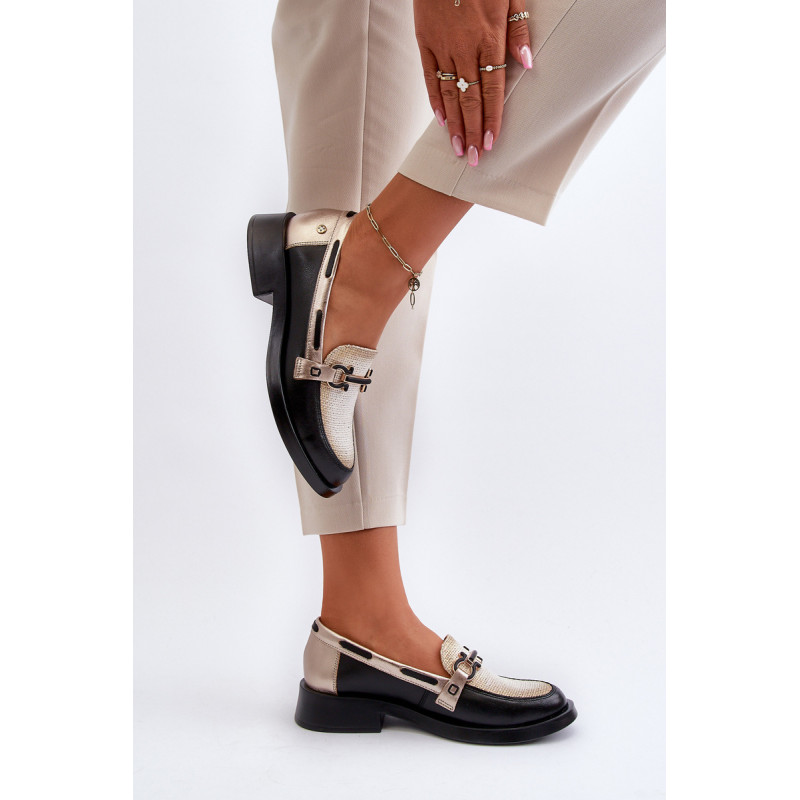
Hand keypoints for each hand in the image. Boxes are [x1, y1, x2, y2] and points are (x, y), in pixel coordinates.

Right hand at [413, 0, 532, 164]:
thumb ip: (519, 28)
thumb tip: (527, 63)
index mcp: (489, 38)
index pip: (492, 88)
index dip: (491, 118)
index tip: (491, 142)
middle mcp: (465, 47)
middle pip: (470, 98)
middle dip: (472, 131)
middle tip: (473, 159)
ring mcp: (442, 46)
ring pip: (449, 93)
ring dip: (454, 124)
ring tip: (458, 149)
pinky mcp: (424, 41)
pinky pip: (429, 77)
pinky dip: (435, 101)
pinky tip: (441, 121)